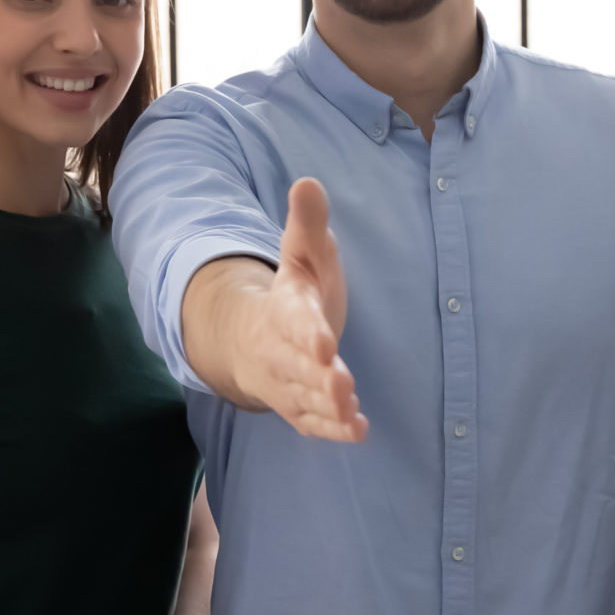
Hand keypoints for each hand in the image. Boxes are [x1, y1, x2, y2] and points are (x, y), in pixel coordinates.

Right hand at [230, 179, 366, 442]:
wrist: (258, 338)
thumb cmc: (296, 291)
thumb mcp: (303, 252)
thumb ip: (308, 223)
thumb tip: (308, 182)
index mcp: (284, 308)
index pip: (294, 321)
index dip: (307, 331)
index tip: (325, 341)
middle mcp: (279, 349)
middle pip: (296, 366)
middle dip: (317, 377)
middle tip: (342, 384)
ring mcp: (285, 382)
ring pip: (302, 397)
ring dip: (326, 407)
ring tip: (350, 412)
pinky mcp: (297, 406)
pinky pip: (309, 422)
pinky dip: (330, 430)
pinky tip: (357, 431)